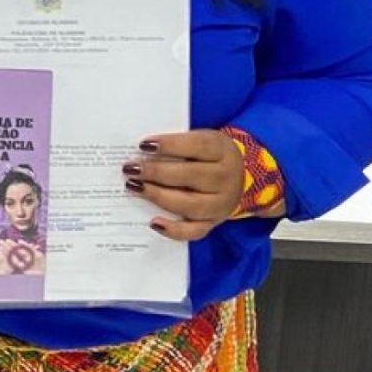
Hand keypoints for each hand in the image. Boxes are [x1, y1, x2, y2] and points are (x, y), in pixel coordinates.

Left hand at [125, 129, 249, 240]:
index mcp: (222, 150)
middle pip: (191, 175)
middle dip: (157, 172)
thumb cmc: (209, 155)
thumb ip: (177, 144)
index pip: (197, 146)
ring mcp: (221, 204)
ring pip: (190, 204)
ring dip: (159, 196)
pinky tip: (153, 222)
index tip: (143, 145)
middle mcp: (225, 178)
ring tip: (134, 187)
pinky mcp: (214, 222)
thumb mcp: (201, 140)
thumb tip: (141, 150)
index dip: (170, 145)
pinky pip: (195, 231)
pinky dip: (174, 230)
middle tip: (130, 169)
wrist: (240, 177)